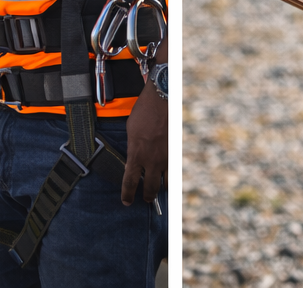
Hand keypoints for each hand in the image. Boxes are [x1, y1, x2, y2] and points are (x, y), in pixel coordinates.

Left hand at [122, 79, 167, 204]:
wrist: (161, 101)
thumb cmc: (143, 113)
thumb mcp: (130, 131)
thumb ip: (133, 149)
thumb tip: (134, 159)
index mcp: (136, 154)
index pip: (130, 182)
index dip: (127, 194)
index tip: (126, 201)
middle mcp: (151, 160)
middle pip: (150, 188)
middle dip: (147, 197)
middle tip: (144, 199)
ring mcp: (165, 158)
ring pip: (165, 183)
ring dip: (160, 188)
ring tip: (156, 189)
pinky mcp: (175, 153)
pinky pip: (172, 170)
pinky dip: (169, 175)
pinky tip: (166, 175)